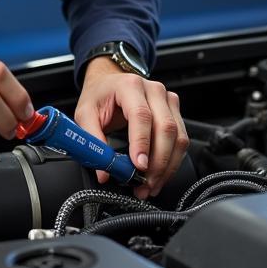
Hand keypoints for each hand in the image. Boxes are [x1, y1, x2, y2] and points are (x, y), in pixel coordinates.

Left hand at [74, 57, 187, 198]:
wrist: (109, 82)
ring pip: (178, 137)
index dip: (142, 143)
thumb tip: (103, 171)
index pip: (141, 115)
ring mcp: (168, 100)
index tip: (139, 166)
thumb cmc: (99, 96)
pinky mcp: (174, 111)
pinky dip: (172, 161)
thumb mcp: (85, 114)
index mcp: (129, 86)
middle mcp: (153, 90)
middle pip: (166, 128)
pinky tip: (160, 174)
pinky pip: (181, 139)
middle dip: (158, 162)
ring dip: (167, 166)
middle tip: (145, 184)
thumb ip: (93, 142)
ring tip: (151, 185)